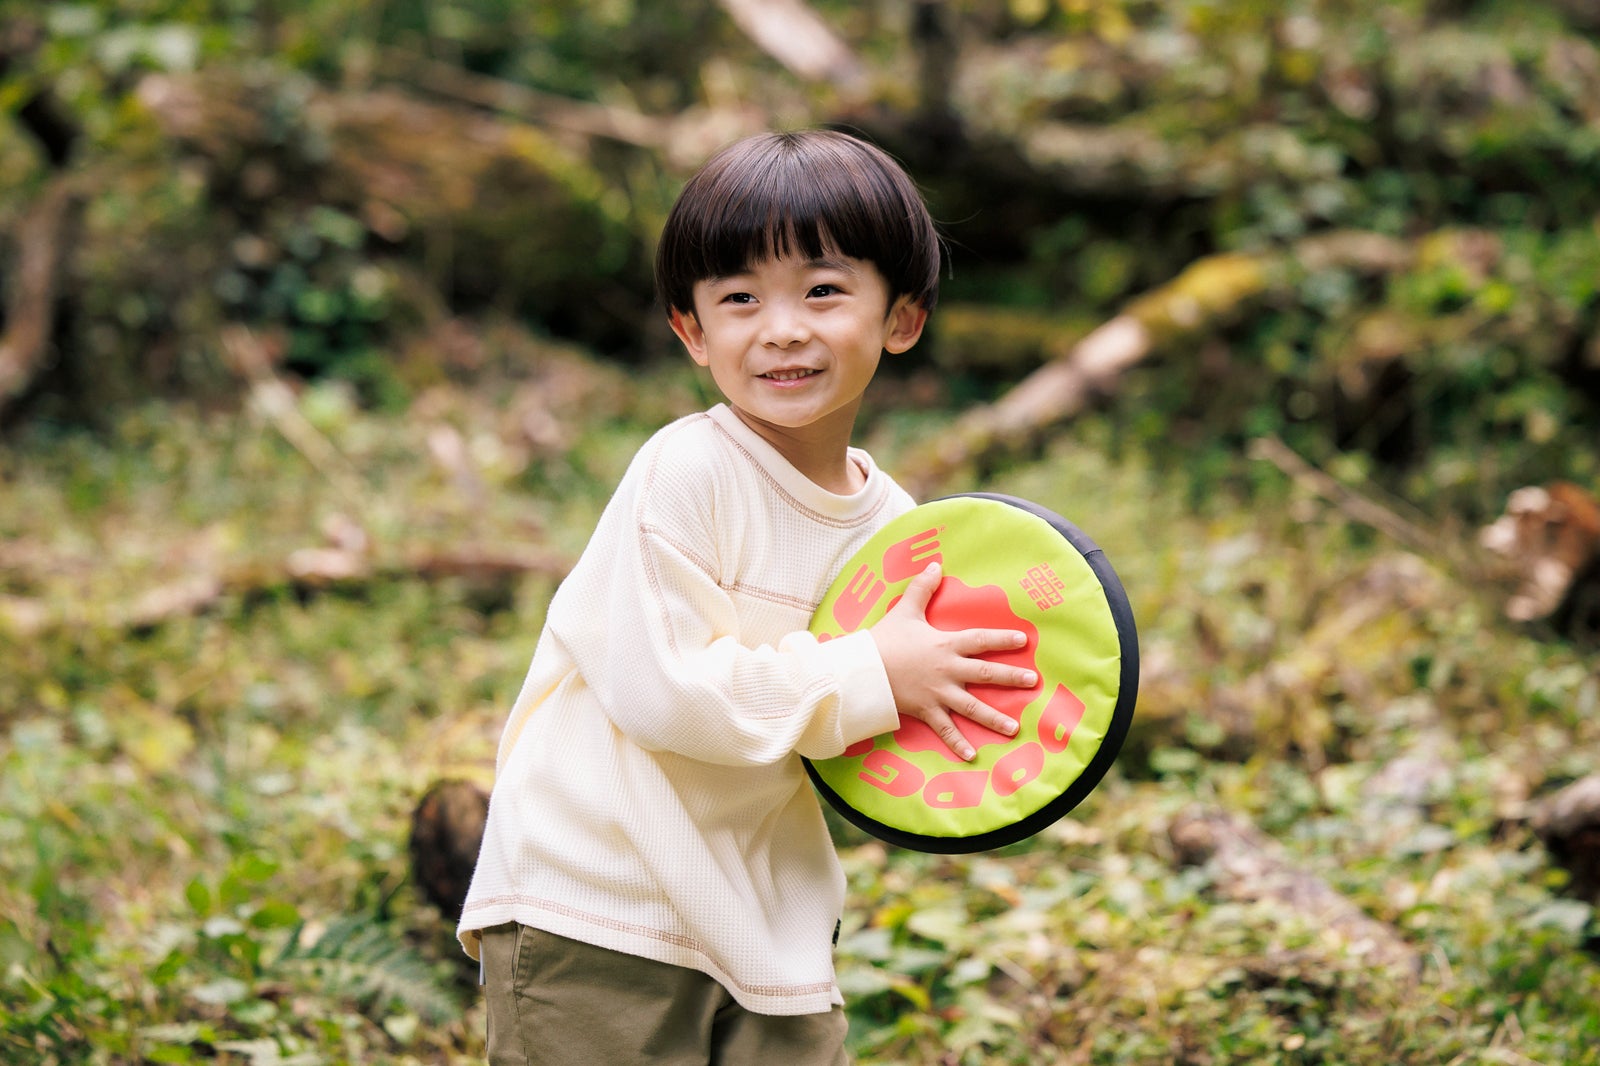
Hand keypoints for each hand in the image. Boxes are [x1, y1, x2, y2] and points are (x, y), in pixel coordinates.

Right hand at [868, 562, 1036, 761]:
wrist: (862, 670)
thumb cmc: (883, 640)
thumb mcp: (904, 611)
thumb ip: (921, 588)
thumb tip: (935, 564)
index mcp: (945, 645)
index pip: (980, 640)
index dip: (1002, 639)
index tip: (1023, 640)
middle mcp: (948, 670)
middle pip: (986, 674)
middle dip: (1011, 678)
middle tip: (1033, 682)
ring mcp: (938, 694)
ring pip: (972, 708)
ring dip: (994, 718)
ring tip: (1014, 728)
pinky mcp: (926, 711)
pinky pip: (945, 730)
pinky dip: (958, 744)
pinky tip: (973, 756)